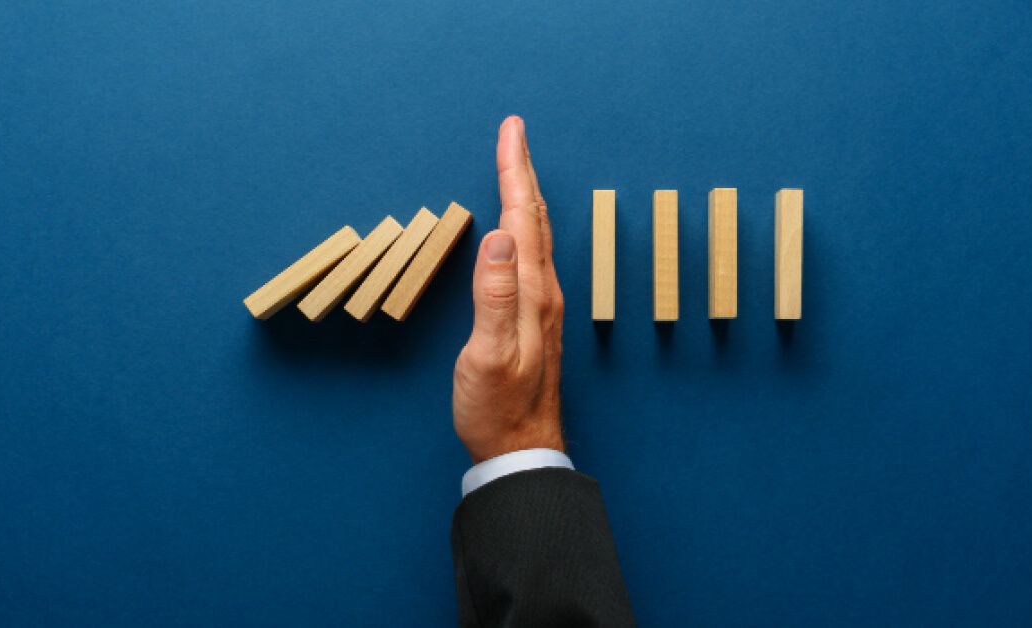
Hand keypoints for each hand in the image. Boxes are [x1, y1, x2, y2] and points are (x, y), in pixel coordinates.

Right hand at [452, 116, 564, 462]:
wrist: (520, 449)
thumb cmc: (498, 407)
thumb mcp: (489, 355)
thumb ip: (494, 296)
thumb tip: (499, 236)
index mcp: (531, 293)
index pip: (521, 218)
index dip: (514, 171)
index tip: (511, 131)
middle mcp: (542, 292)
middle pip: (533, 218)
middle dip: (521, 171)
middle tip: (513, 133)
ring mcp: (541, 305)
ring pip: (534, 235)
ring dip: (524, 195)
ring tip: (516, 167)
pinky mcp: (533, 318)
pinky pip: (531, 255)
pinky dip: (523, 226)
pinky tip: (519, 229)